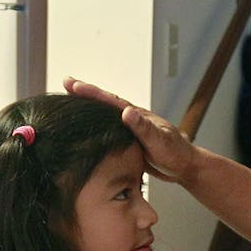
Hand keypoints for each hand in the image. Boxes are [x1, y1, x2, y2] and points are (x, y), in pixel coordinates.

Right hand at [63, 77, 198, 182]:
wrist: (185, 166)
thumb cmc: (176, 153)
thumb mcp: (159, 141)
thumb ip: (144, 128)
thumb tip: (127, 112)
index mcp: (136, 115)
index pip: (109, 100)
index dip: (90, 92)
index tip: (72, 84)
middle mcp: (131, 119)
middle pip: (103, 103)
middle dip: (84, 94)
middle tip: (65, 84)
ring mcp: (129, 129)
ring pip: (104, 116)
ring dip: (88, 109)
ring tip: (69, 104)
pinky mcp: (129, 141)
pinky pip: (107, 129)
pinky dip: (95, 125)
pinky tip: (86, 130)